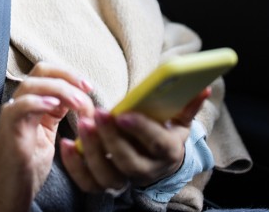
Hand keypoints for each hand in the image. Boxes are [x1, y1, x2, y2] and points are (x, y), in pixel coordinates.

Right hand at [0, 62, 94, 211]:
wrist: (5, 193)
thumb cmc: (26, 168)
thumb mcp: (48, 137)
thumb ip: (57, 116)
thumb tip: (78, 100)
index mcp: (32, 103)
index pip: (49, 72)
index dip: (70, 74)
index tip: (88, 87)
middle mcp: (21, 102)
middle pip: (41, 70)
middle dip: (67, 75)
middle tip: (86, 90)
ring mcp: (13, 112)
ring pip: (33, 84)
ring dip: (60, 89)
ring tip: (78, 103)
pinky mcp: (9, 127)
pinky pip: (20, 105)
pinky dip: (38, 101)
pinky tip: (55, 107)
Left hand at [60, 87, 209, 194]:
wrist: (155, 157)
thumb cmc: (164, 130)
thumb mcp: (178, 118)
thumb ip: (187, 103)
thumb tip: (202, 86)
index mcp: (167, 152)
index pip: (156, 144)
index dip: (140, 129)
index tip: (123, 113)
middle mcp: (147, 170)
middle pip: (130, 161)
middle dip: (112, 138)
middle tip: (97, 114)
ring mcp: (125, 178)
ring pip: (108, 174)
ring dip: (92, 151)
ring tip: (83, 125)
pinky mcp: (105, 182)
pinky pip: (89, 182)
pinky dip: (75, 166)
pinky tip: (67, 144)